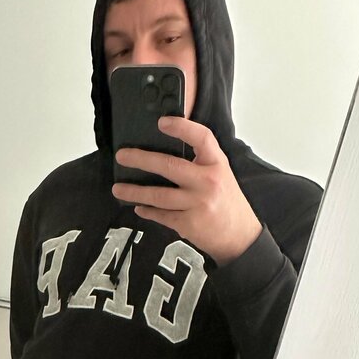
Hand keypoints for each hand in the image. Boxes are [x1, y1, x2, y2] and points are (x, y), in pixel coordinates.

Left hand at [112, 116, 261, 265]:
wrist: (239, 236)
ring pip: (158, 195)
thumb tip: (163, 151)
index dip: (182, 127)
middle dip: (141, 159)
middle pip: (170, 166)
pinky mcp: (189, 223)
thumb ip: (199, 162)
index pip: (201, 137)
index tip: (161, 122)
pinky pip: (161, 215)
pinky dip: (148, 211)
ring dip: (134, 192)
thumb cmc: (226, 201)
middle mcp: (208, 182)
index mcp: (217, 164)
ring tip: (118, 189)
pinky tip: (139, 207)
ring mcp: (198, 204)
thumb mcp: (220, 174)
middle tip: (122, 156)